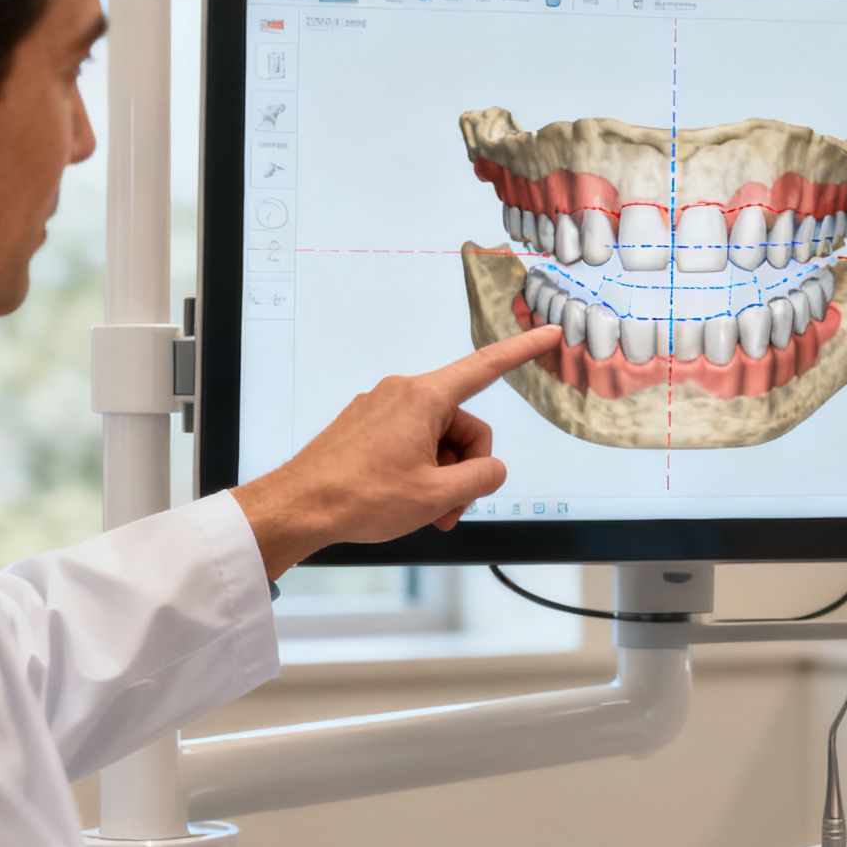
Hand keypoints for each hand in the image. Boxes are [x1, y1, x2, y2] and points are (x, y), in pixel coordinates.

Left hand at [232, 326, 561, 577]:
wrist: (298, 507)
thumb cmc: (360, 497)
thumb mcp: (437, 495)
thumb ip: (482, 478)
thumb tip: (491, 470)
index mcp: (424, 398)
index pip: (486, 367)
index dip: (523, 350)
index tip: (548, 334)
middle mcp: (402, 394)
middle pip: (462, 425)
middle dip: (465, 468)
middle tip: (450, 508)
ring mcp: (380, 409)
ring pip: (435, 440)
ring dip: (440, 477)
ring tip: (425, 512)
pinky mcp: (364, 427)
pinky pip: (408, 443)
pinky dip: (417, 473)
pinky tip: (405, 502)